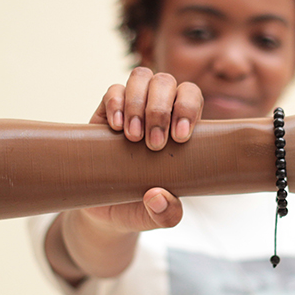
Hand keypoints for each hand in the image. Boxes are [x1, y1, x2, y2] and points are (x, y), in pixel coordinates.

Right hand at [80, 67, 202, 231]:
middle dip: (161, 108)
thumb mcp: (155, 217)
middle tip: (153, 144)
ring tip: (132, 137)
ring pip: (141, 77)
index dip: (188, 108)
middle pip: (167, 82)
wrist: (102, 212)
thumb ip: (165, 213)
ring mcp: (132, 107)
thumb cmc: (139, 208)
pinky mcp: (106, 111)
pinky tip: (115, 127)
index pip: (192, 97)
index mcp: (180, 128)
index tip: (179, 137)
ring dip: (138, 103)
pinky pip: (113, 90)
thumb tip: (157, 197)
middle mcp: (159, 110)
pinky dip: (115, 103)